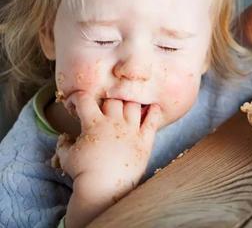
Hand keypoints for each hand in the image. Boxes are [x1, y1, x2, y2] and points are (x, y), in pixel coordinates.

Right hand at [56, 92, 161, 227]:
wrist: (104, 188)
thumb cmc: (83, 173)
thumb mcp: (66, 158)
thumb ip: (63, 145)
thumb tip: (63, 137)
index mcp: (94, 123)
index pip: (85, 99)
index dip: (80, 98)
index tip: (79, 103)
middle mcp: (114, 122)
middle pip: (113, 99)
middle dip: (107, 101)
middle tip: (105, 109)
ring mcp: (131, 130)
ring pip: (133, 105)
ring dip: (129, 104)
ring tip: (126, 108)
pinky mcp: (145, 140)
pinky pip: (153, 121)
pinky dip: (154, 112)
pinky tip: (154, 107)